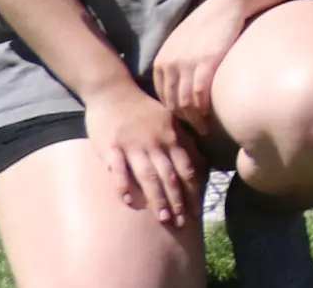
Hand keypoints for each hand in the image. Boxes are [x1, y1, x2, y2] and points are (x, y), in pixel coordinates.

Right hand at [80, 82, 202, 228]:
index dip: (192, 190)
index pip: (186, 168)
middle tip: (182, 222)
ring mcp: (132, 145)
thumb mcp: (170, 119)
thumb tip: (202, 162)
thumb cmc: (143, 108)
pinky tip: (128, 201)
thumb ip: (185, 140)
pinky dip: (123, 184)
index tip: (196, 210)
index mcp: (171, 136)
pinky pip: (118, 169)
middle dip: (177, 200)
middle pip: (169, 176)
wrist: (112, 90)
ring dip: (156, 198)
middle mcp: (155, 142)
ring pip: (148, 175)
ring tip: (163, 218)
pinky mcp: (111, 147)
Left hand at [149, 0, 253, 137]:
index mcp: (161, 62)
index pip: (163, 98)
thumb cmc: (210, 25)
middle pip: (172, 103)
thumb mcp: (184, 44)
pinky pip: (199, 94)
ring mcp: (186, 64)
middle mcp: (169, 64)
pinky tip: (211, 115)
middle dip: (183, 121)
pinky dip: (204, 109)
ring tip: (205, 130)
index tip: (188, 124)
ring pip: (185, 103)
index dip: (175, 114)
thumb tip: (182, 87)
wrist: (228, 4)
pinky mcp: (205, 62)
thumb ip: (178, 65)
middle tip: (196, 133)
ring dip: (194, 120)